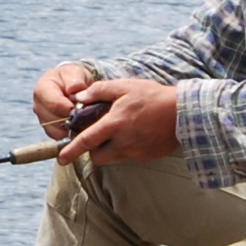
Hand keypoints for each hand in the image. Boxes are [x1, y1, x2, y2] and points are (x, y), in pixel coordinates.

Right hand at [30, 62, 101, 137]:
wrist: (70, 85)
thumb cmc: (72, 77)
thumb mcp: (75, 73)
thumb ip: (75, 80)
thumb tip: (74, 90)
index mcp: (42, 89)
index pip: (54, 104)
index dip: (70, 108)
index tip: (83, 107)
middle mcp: (38, 106)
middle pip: (55, 120)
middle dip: (72, 118)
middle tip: (87, 114)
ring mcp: (42, 119)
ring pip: (57, 131)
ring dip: (73, 127)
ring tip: (85, 119)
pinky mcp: (49, 129)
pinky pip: (60, 137)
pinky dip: (72, 133)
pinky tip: (81, 125)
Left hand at [56, 74, 182, 162]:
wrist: (183, 112)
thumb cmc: (153, 96)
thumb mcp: (124, 87)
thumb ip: (99, 91)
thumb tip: (80, 97)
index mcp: (113, 124)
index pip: (85, 142)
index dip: (70, 151)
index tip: (61, 159)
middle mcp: (122, 142)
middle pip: (98, 157)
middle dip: (93, 152)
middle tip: (97, 138)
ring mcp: (135, 151)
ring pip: (113, 158)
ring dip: (110, 149)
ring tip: (119, 132)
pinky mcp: (146, 156)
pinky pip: (129, 156)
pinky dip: (126, 149)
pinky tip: (135, 134)